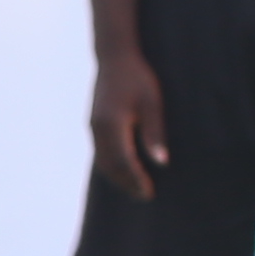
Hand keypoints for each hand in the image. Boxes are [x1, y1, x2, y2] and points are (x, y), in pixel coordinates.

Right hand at [89, 45, 167, 200]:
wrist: (115, 59)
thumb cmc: (139, 79)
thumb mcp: (153, 104)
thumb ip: (155, 133)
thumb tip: (161, 162)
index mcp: (113, 124)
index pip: (124, 161)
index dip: (136, 179)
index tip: (149, 193)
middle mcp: (98, 128)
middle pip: (110, 165)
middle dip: (127, 183)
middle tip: (144, 197)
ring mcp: (93, 126)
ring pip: (102, 161)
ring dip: (118, 177)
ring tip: (136, 189)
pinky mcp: (94, 124)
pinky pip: (100, 152)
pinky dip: (111, 166)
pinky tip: (124, 171)